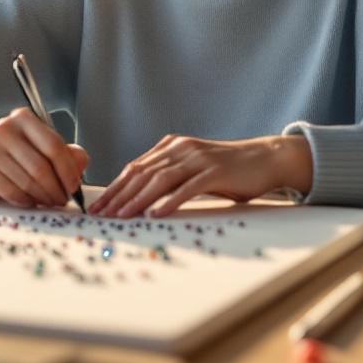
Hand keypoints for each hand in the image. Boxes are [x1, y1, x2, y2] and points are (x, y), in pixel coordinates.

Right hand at [0, 108, 89, 208]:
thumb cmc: (5, 155)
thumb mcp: (32, 146)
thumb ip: (60, 151)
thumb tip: (81, 162)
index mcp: (22, 119)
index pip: (54, 146)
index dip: (68, 170)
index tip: (75, 187)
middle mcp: (4, 130)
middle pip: (42, 166)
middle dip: (57, 188)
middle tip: (63, 200)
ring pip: (28, 181)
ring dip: (43, 197)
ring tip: (49, 202)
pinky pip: (12, 192)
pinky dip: (26, 201)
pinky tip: (30, 202)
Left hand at [89, 134, 310, 218]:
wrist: (264, 158)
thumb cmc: (227, 170)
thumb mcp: (192, 168)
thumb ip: (169, 176)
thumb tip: (139, 197)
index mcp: (171, 146)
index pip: (135, 168)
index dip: (114, 187)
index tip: (98, 206)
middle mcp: (180, 148)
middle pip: (142, 173)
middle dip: (118, 195)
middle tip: (101, 214)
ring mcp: (198, 159)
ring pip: (160, 180)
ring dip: (138, 199)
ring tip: (122, 216)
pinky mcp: (215, 172)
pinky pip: (187, 188)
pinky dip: (169, 202)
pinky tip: (156, 214)